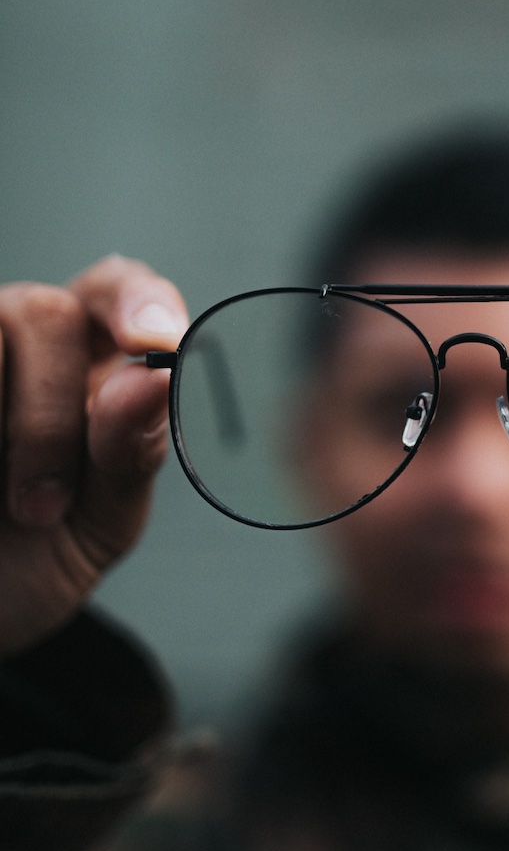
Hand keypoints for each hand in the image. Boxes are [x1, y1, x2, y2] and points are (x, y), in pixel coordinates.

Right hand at [0, 256, 187, 655]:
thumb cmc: (35, 560)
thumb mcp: (100, 522)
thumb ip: (131, 453)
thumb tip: (151, 380)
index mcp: (89, 363)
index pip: (117, 290)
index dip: (136, 300)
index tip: (152, 343)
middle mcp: (18, 344)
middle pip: (45, 312)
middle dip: (51, 412)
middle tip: (44, 506)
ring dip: (11, 428)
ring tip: (8, 511)